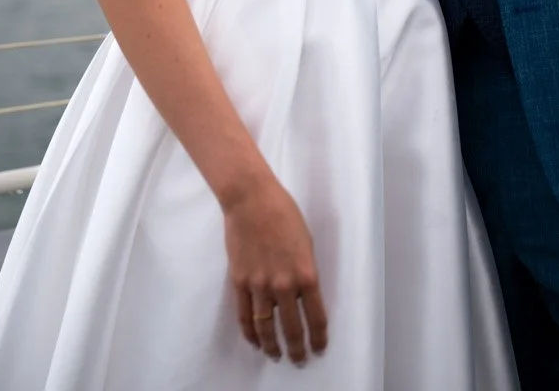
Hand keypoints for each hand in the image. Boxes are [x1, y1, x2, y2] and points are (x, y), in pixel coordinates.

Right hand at [222, 175, 327, 363]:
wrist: (251, 199)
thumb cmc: (283, 213)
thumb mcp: (306, 242)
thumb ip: (304, 271)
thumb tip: (302, 294)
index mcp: (306, 274)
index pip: (316, 316)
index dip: (318, 337)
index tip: (319, 348)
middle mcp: (284, 285)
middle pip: (291, 328)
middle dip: (297, 349)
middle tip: (299, 359)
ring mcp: (260, 285)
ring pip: (266, 328)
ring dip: (273, 346)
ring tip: (277, 356)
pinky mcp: (240, 282)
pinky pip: (244, 316)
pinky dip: (250, 333)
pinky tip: (255, 341)